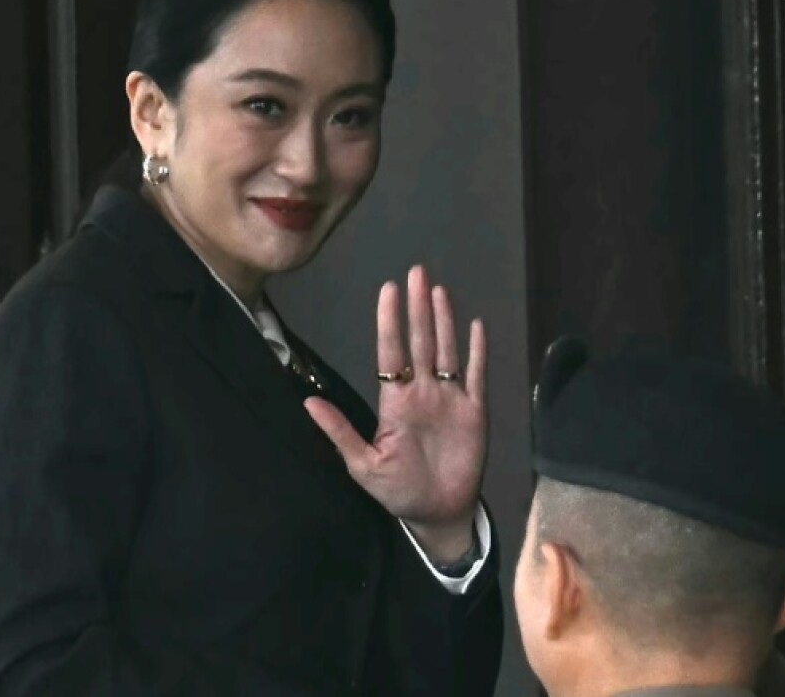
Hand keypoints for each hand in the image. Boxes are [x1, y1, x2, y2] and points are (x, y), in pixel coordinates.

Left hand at [305, 265, 486, 561]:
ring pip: (447, 350)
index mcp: (395, 401)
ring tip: (438, 289)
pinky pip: (476, 375)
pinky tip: (475, 325)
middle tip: (416, 272)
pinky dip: (477, 351)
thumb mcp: (363, 465)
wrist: (437, 513)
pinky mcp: (474, 412)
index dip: (390, 321)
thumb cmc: (397, 490)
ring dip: (444, 320)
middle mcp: (423, 392)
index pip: (392, 352)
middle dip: (417, 308)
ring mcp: (450, 399)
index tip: (387, 290)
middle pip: (421, 341)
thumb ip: (340, 432)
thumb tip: (308, 402)